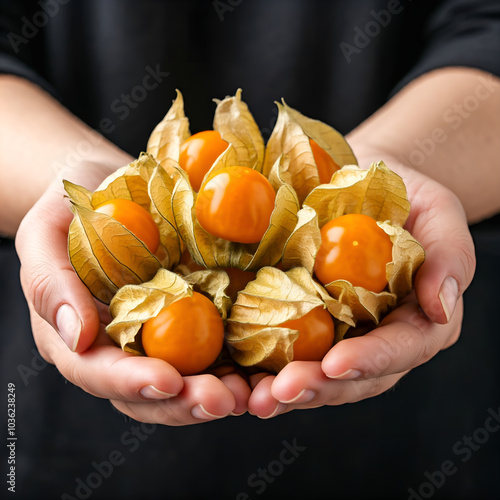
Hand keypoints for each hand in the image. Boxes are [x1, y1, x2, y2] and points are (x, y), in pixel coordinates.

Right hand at [15, 161, 249, 424]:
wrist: (111, 190)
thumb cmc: (73, 210)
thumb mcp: (46, 233)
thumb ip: (51, 283)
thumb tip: (76, 335)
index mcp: (82, 336)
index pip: (100, 372)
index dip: (131, 382)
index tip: (166, 381)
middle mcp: (124, 347)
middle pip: (149, 393)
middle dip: (185, 402)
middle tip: (221, 400)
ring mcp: (162, 338)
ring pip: (188, 381)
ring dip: (218, 393)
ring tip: (249, 394)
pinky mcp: (196, 321)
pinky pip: (217, 349)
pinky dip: (240, 363)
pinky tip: (263, 366)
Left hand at [247, 158, 474, 417]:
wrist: (360, 183)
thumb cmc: (405, 196)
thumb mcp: (440, 213)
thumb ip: (451, 257)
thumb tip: (442, 306)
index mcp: (415, 320)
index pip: (401, 349)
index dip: (370, 360)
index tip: (335, 364)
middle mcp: (375, 337)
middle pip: (352, 377)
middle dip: (316, 387)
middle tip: (280, 393)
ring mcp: (337, 333)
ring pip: (315, 373)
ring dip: (283, 389)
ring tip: (253, 397)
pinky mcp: (303, 321)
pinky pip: (283, 348)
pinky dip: (261, 365)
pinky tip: (236, 374)